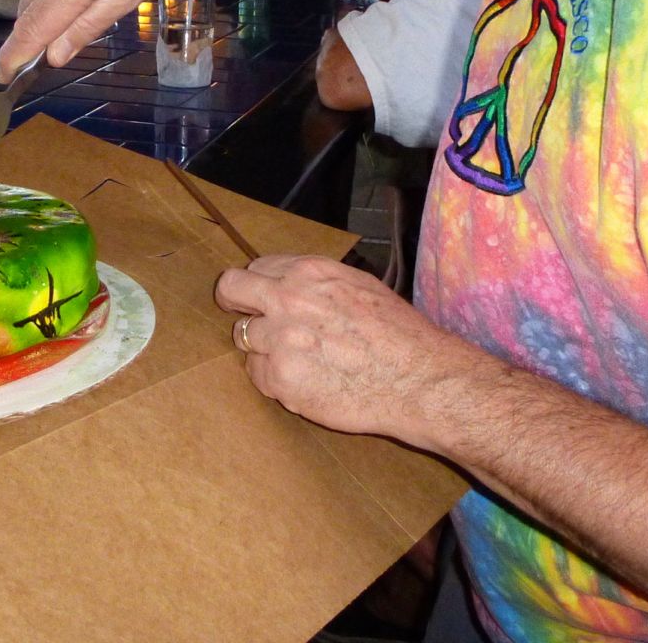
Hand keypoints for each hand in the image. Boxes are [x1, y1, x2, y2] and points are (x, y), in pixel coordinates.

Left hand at [215, 254, 459, 444]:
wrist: (415, 377)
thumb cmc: (398, 334)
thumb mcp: (359, 285)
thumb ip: (318, 282)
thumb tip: (293, 284)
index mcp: (309, 272)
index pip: (257, 268)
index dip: (257, 285)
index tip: (256, 296)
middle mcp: (288, 299)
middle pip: (231, 289)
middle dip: (233, 301)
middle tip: (241, 315)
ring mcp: (280, 339)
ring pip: (244, 338)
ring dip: (263, 348)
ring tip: (298, 358)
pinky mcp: (280, 379)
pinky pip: (257, 375)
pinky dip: (273, 379)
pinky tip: (304, 380)